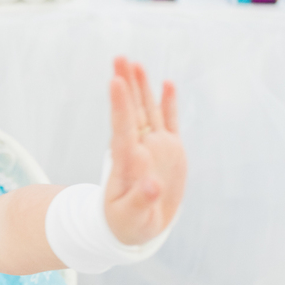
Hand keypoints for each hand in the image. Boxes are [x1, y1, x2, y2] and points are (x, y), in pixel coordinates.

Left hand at [104, 57, 185, 245]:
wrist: (137, 227)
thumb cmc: (127, 224)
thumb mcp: (131, 218)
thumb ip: (141, 201)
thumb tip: (153, 185)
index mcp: (127, 163)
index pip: (122, 129)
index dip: (119, 106)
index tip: (115, 81)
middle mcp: (139, 149)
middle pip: (131, 111)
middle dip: (126, 84)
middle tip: (119, 57)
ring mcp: (154, 147)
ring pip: (147, 111)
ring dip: (141, 87)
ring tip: (134, 63)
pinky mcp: (170, 150)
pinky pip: (169, 122)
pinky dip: (168, 104)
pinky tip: (167, 83)